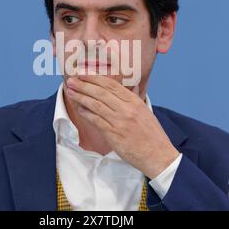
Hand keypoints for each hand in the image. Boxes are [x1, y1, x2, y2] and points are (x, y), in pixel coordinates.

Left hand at [65, 75, 179, 178]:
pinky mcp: (114, 135)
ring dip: (81, 97)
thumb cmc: (152, 135)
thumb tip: (129, 86)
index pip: (111, 85)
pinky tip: (79, 108)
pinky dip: (86, 113)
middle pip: (101, 92)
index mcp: (134, 101)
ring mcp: (120, 122)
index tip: (83, 73)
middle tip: (71, 80)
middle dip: (84, 85)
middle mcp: (127, 109)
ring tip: (70, 92)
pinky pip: (96, 121)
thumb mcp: (145, 112)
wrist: (158, 155)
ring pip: (96, 105)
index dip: (95, 78)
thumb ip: (134, 99)